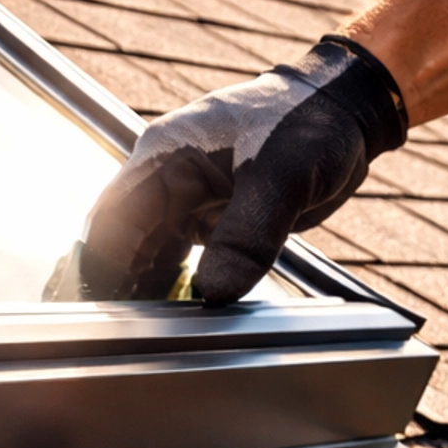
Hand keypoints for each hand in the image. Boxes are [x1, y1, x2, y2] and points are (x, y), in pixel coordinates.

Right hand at [78, 38, 406, 302]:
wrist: (344, 112)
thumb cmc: (308, 123)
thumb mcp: (283, 177)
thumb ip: (246, 236)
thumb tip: (213, 295)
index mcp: (165, 156)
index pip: (114, 218)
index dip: (103, 265)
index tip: (106, 309)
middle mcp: (166, 179)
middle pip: (123, 240)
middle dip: (118, 284)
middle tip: (121, 336)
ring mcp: (187, 199)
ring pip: (147, 252)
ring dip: (144, 288)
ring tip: (142, 334)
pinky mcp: (211, 217)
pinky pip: (179, 256)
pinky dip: (173, 284)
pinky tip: (172, 314)